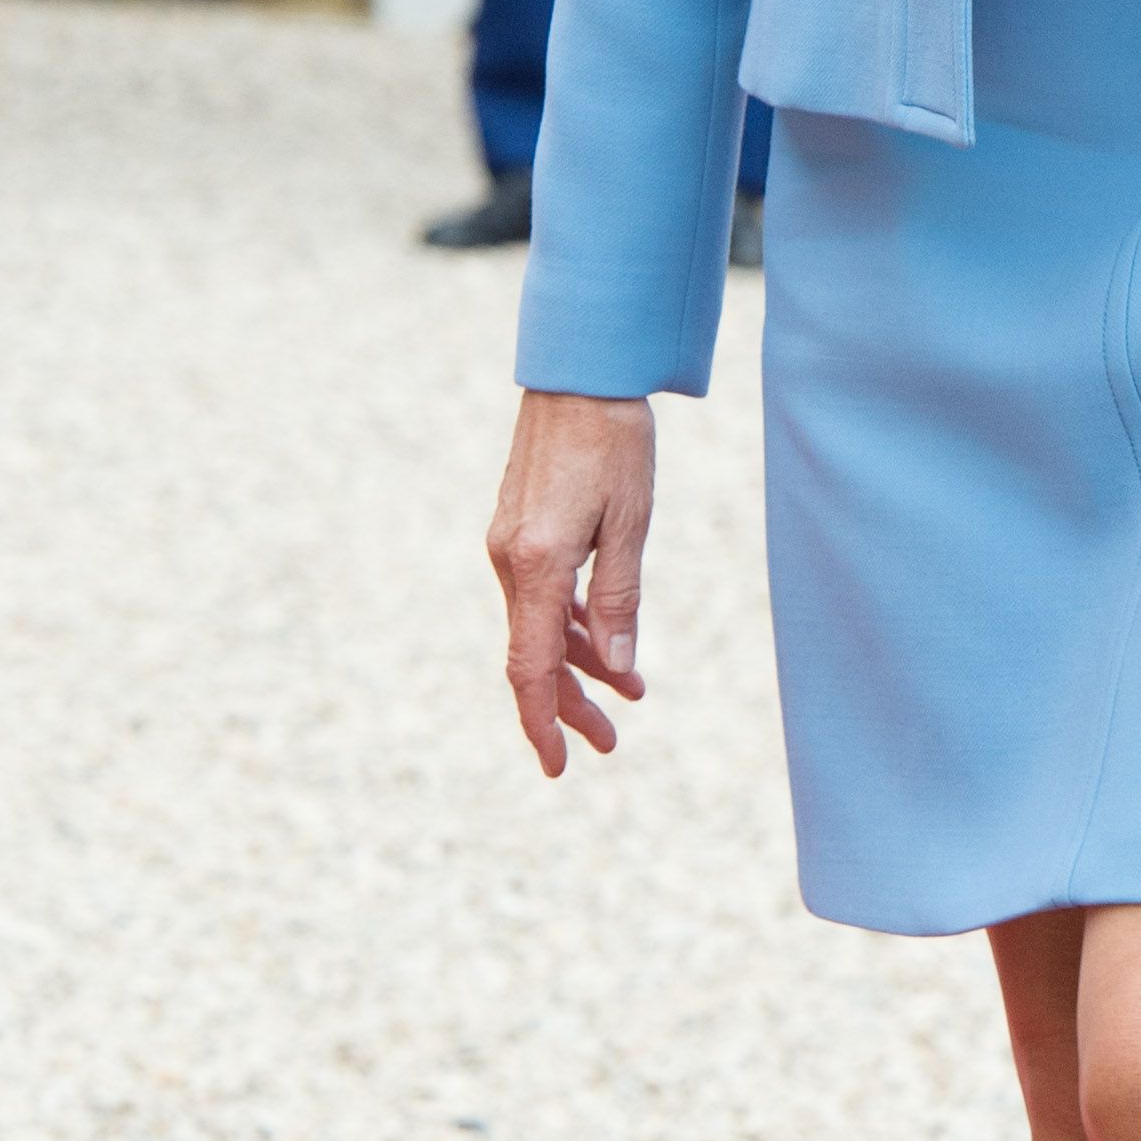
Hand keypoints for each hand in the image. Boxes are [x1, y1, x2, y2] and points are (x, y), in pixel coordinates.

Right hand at [489, 386, 653, 780]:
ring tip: (629, 694)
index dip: (543, 722)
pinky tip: (608, 641)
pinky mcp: (520, 531)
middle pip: (536, 656)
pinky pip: (542, 596)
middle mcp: (511, 560)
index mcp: (536, 564)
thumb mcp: (630, 524)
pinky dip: (574, 624)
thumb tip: (618, 667)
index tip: (557, 766)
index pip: (531, 667)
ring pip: (541, 627)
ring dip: (581, 664)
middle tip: (611, 743)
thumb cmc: (613, 442)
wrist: (580, 374)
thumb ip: (620, 599)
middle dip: (572, 705)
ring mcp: (510, 546)